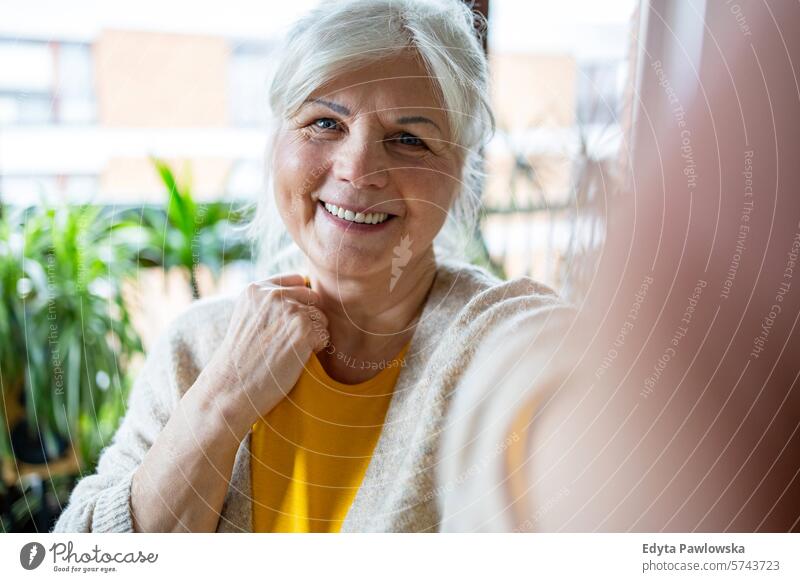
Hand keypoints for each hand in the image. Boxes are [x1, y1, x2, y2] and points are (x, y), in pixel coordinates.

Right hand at [200, 273, 328, 434]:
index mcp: (257, 288)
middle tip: (284, 341)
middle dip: (307, 319)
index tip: (283, 324)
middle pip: (313, 299)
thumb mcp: (248, 316)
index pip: (297, 281)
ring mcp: (289, 311)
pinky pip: (325, 337)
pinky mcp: (303, 331)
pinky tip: (294, 359)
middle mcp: (273, 295)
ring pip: (322, 318)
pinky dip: (316, 350)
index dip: (298, 303)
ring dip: (312, 336)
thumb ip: (270, 300)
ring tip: (287, 350)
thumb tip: (307, 284)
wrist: (231, 388)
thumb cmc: (243, 357)